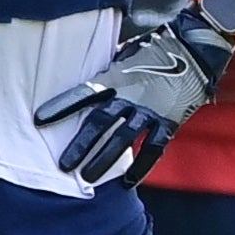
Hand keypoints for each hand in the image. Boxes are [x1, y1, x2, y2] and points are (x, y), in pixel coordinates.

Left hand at [33, 1, 234, 186]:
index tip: (39, 120)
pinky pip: (153, 150)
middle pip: (100, 123)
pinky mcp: (169, 122)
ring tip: (86, 179)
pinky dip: (140, 168)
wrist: (195, 50)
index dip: (61, 107)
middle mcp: (129, 96)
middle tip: (63, 165)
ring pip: (123, 140)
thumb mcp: (122, 57)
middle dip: (80, 145)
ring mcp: (150, 111)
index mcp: (114, 78)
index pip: (82, 93)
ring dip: (104, 160)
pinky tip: (126, 184)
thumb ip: (104, 73)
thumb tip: (77, 79)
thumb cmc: (153, 52)